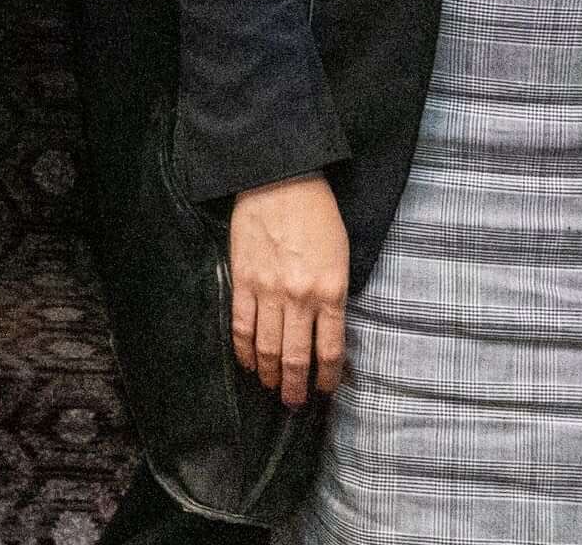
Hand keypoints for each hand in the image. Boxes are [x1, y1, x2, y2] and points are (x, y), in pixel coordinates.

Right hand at [227, 174, 349, 405]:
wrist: (280, 178)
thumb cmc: (316, 214)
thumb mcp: (340, 256)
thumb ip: (333, 295)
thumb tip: (325, 331)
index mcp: (331, 291)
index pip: (331, 349)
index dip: (327, 377)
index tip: (324, 390)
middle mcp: (300, 298)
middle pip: (297, 358)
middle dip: (296, 388)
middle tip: (294, 402)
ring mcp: (268, 291)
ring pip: (268, 348)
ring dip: (271, 375)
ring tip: (273, 388)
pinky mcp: (243, 281)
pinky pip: (241, 326)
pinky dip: (245, 351)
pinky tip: (249, 364)